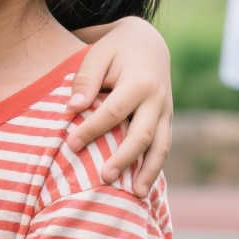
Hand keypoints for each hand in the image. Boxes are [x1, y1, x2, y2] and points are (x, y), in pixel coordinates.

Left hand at [68, 21, 171, 194]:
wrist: (148, 42)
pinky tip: (143, 186)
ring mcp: (166, 111)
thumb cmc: (116, 50)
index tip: (71, 145)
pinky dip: (155, 167)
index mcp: (139, 81)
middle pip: (143, 134)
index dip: (92, 129)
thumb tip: (73, 108)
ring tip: (136, 195)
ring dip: (149, 172)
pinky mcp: (167, 120)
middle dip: (125, 158)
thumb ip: (86, 80)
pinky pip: (163, 146)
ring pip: (161, 146)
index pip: (114, 112)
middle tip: (105, 178)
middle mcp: (158, 99)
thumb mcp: (98, 54)